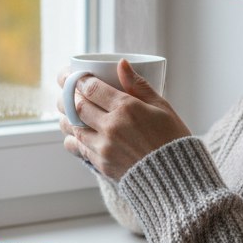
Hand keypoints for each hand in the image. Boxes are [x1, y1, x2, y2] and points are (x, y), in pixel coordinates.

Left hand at [56, 59, 191, 179]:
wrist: (176, 178)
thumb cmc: (172, 138)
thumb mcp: (161, 106)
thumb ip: (139, 85)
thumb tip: (121, 63)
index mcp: (127, 108)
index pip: (91, 88)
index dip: (77, 79)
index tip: (73, 75)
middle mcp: (112, 127)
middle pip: (77, 106)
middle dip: (67, 95)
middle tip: (65, 89)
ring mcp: (104, 147)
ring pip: (73, 127)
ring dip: (66, 116)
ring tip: (65, 109)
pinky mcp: (102, 164)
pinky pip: (78, 148)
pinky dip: (72, 138)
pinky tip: (73, 132)